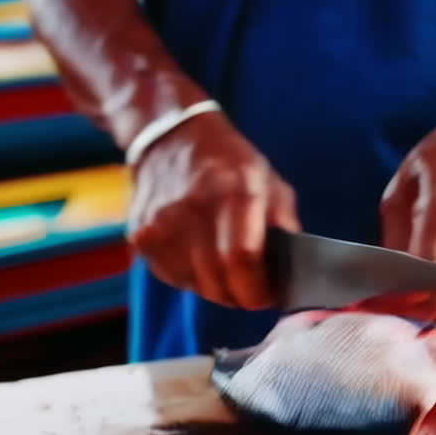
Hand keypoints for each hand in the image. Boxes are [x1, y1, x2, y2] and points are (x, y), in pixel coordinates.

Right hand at [127, 109, 299, 307]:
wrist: (170, 137)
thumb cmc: (228, 163)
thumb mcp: (268, 181)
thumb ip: (284, 224)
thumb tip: (295, 270)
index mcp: (235, 190)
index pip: (243, 260)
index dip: (257, 291)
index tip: (267, 297)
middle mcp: (194, 206)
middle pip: (217, 280)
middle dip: (239, 296)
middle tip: (250, 293)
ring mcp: (162, 222)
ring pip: (194, 284)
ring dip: (214, 289)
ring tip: (225, 272)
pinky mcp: (140, 234)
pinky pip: (171, 276)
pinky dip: (189, 278)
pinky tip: (199, 259)